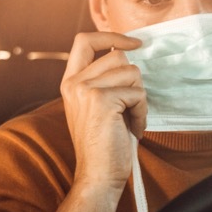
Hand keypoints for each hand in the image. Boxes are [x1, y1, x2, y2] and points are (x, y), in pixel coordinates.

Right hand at [60, 31, 146, 189]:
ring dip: (138, 97)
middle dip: (133, 79)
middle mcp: (73, 82)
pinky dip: (141, 112)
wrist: (97, 175)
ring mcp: (84, 89)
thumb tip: (127, 54)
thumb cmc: (104, 144)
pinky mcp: (101, 100)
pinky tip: (132, 128)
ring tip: (130, 119)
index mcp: (70, 82)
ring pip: (130, 72)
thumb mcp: (98, 105)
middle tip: (130, 105)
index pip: (84, 40)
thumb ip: (104, 80)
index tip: (134, 44)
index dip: (110, 35)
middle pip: (116, 55)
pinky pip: (137, 92)